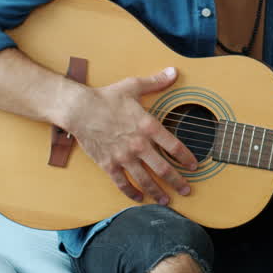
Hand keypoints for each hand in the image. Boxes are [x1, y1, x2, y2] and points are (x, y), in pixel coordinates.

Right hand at [65, 66, 198, 204]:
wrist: (79, 109)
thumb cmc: (107, 97)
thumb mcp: (134, 86)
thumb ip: (156, 82)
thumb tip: (173, 71)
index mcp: (148, 126)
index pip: (174, 146)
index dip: (186, 158)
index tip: (193, 166)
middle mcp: (138, 144)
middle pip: (162, 168)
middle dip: (177, 181)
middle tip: (187, 190)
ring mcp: (123, 157)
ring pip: (144, 180)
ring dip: (157, 192)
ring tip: (167, 200)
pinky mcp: (109, 164)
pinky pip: (122, 183)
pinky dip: (131, 193)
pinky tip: (139, 199)